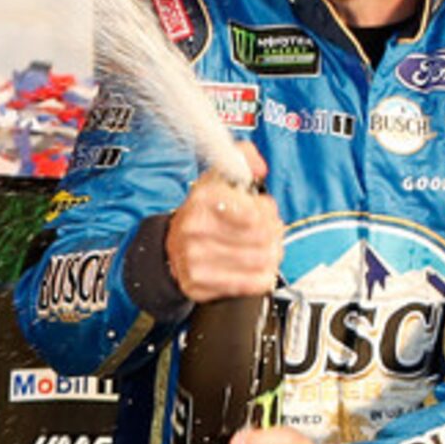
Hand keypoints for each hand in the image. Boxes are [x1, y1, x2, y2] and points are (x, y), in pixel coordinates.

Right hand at [164, 146, 281, 303]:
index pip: (256, 212)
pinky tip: (255, 269)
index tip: (262, 212)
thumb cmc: (204, 214)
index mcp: (202, 198)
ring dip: (270, 255)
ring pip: (262, 261)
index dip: (267, 212)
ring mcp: (195, 259)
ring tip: (264, 250)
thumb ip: (243, 159)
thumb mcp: (219, 179)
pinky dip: (261, 277)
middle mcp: (194, 229)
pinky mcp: (199, 285)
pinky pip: (252, 284)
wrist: (171, 249)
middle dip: (273, 234)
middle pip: (263, 237)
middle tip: (269, 233)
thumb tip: (257, 166)